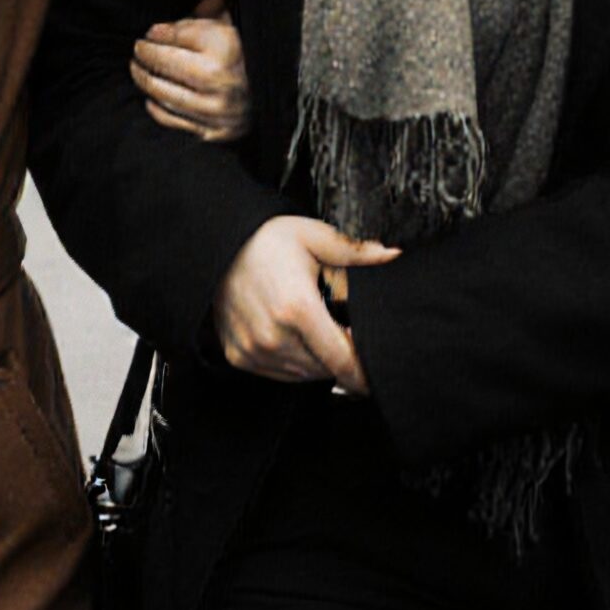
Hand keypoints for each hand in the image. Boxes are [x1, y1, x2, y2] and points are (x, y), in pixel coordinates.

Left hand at [132, 0, 252, 140]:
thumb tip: (155, 31)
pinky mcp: (218, 132)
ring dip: (146, 83)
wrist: (287, 87)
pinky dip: (158, 110)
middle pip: (164, 66)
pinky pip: (176, 122)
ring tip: (138, 72)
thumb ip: (197, 18)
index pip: (173, 38)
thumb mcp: (231, 21)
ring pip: (165, 96)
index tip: (145, 36)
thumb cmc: (252, 49)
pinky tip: (151, 100)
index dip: (152, 37)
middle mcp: (220, 79)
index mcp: (225, 46)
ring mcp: (218, 109)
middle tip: (136, 53)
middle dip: (143, 58)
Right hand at [211, 217, 397, 394]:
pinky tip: (296, 334)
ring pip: (305, 374)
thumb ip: (356, 251)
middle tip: (343, 327)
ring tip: (318, 325)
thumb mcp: (314, 236)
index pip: (343, 360)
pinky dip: (296, 361)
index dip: (365, 371)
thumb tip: (394, 254)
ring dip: (320, 359)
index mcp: (297, 309)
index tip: (377, 368)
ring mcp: (253, 350)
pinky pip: (281, 373)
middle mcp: (273, 337)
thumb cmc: (266, 239)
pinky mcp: (239, 357)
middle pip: (327, 369)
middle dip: (343, 355)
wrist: (215, 246)